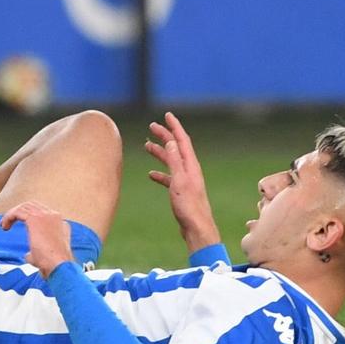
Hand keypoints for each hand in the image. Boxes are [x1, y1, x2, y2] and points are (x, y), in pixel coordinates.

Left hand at [0, 200, 75, 278]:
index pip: (43, 214)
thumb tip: (28, 255)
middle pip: (33, 206)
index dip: (29, 218)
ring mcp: (46, 215)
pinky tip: (5, 226)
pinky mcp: (35, 218)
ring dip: (12, 214)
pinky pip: (18, 211)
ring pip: (25, 207)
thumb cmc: (54, 265)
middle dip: (19, 212)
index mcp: (60, 224)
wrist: (59, 265)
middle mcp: (54, 216)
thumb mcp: (46, 257)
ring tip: (4, 225)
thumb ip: (35, 252)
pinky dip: (9, 216)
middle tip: (8, 223)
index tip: (21, 226)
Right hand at [145, 112, 221, 253]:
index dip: (174, 126)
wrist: (197, 229)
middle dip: (165, 136)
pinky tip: (151, 174)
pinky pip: (169, 177)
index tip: (167, 115)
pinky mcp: (182, 192)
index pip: (182, 140)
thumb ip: (174, 161)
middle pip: (176, 148)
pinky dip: (160, 173)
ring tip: (147, 146)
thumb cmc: (189, 206)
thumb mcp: (179, 180)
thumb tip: (170, 141)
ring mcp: (186, 181)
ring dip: (160, 152)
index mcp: (191, 165)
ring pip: (171, 161)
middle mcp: (190, 170)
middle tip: (152, 126)